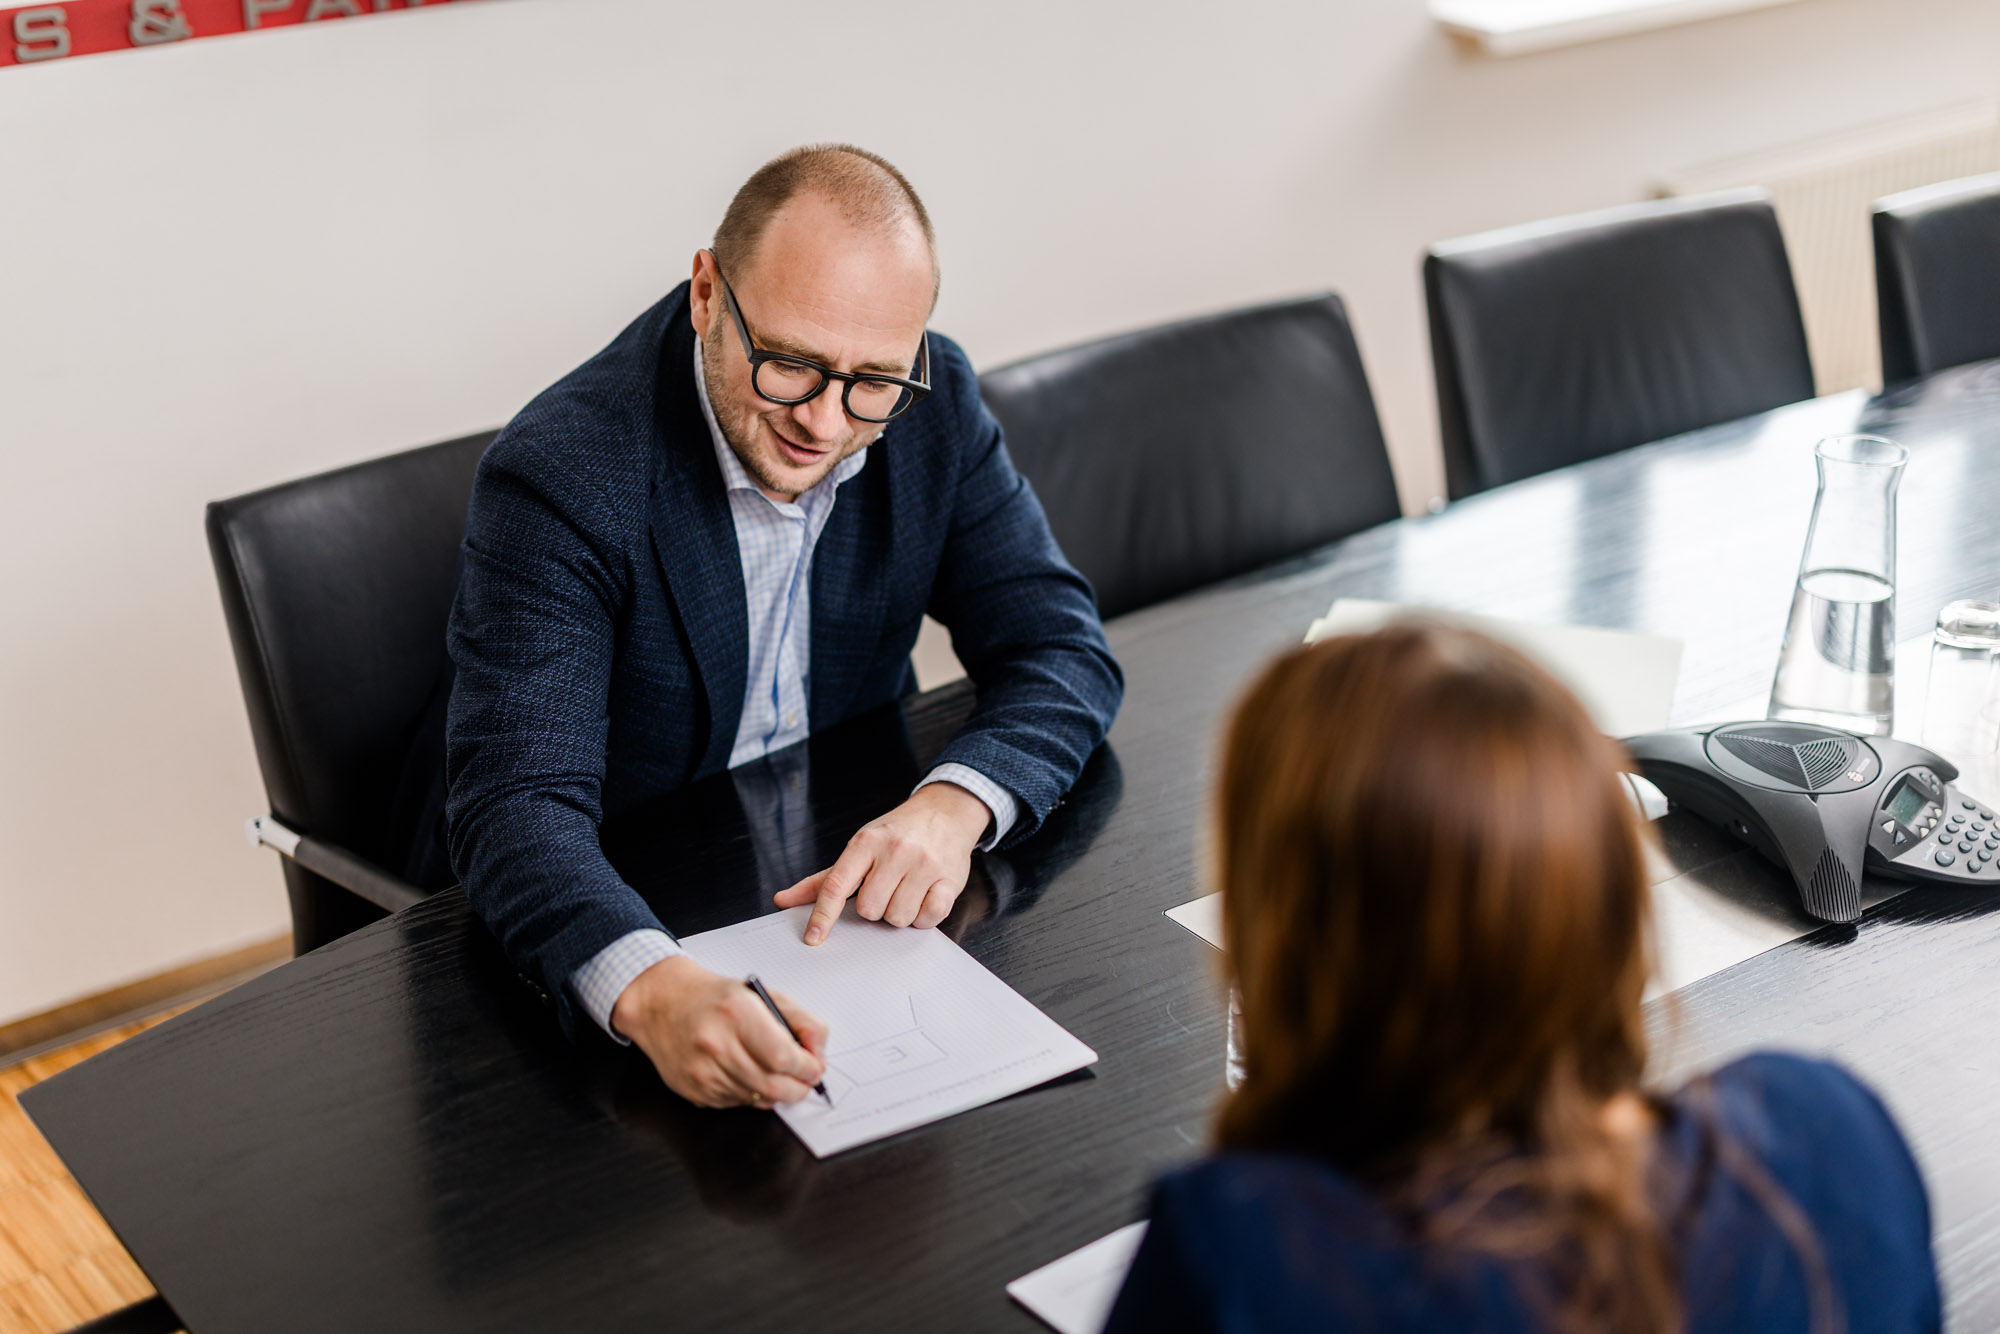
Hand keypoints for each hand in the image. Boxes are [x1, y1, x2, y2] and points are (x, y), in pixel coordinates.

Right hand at [612, 955, 827, 1107]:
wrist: (662, 1004)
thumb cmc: (713, 998)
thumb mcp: (762, 995)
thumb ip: (800, 1020)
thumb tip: (818, 1052)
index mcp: (736, 1013)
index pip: (783, 1057)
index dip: (807, 1068)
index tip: (815, 1067)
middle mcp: (716, 1044)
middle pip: (773, 1086)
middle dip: (798, 1088)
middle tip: (804, 1080)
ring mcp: (702, 1072)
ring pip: (757, 1099)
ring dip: (776, 1092)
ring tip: (776, 1074)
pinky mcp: (694, 1091)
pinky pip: (737, 1104)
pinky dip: (751, 1095)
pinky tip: (746, 1074)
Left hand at [773, 782, 991, 944]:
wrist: (945, 812)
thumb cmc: (897, 833)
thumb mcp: (859, 847)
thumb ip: (823, 879)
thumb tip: (782, 900)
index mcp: (865, 843)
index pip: (836, 885)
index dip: (822, 915)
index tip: (813, 938)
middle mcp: (895, 851)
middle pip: (869, 910)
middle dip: (875, 907)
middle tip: (886, 888)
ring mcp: (924, 865)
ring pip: (898, 918)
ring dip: (900, 912)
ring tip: (907, 889)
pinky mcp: (950, 880)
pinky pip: (929, 918)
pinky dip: (924, 917)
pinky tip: (925, 896)